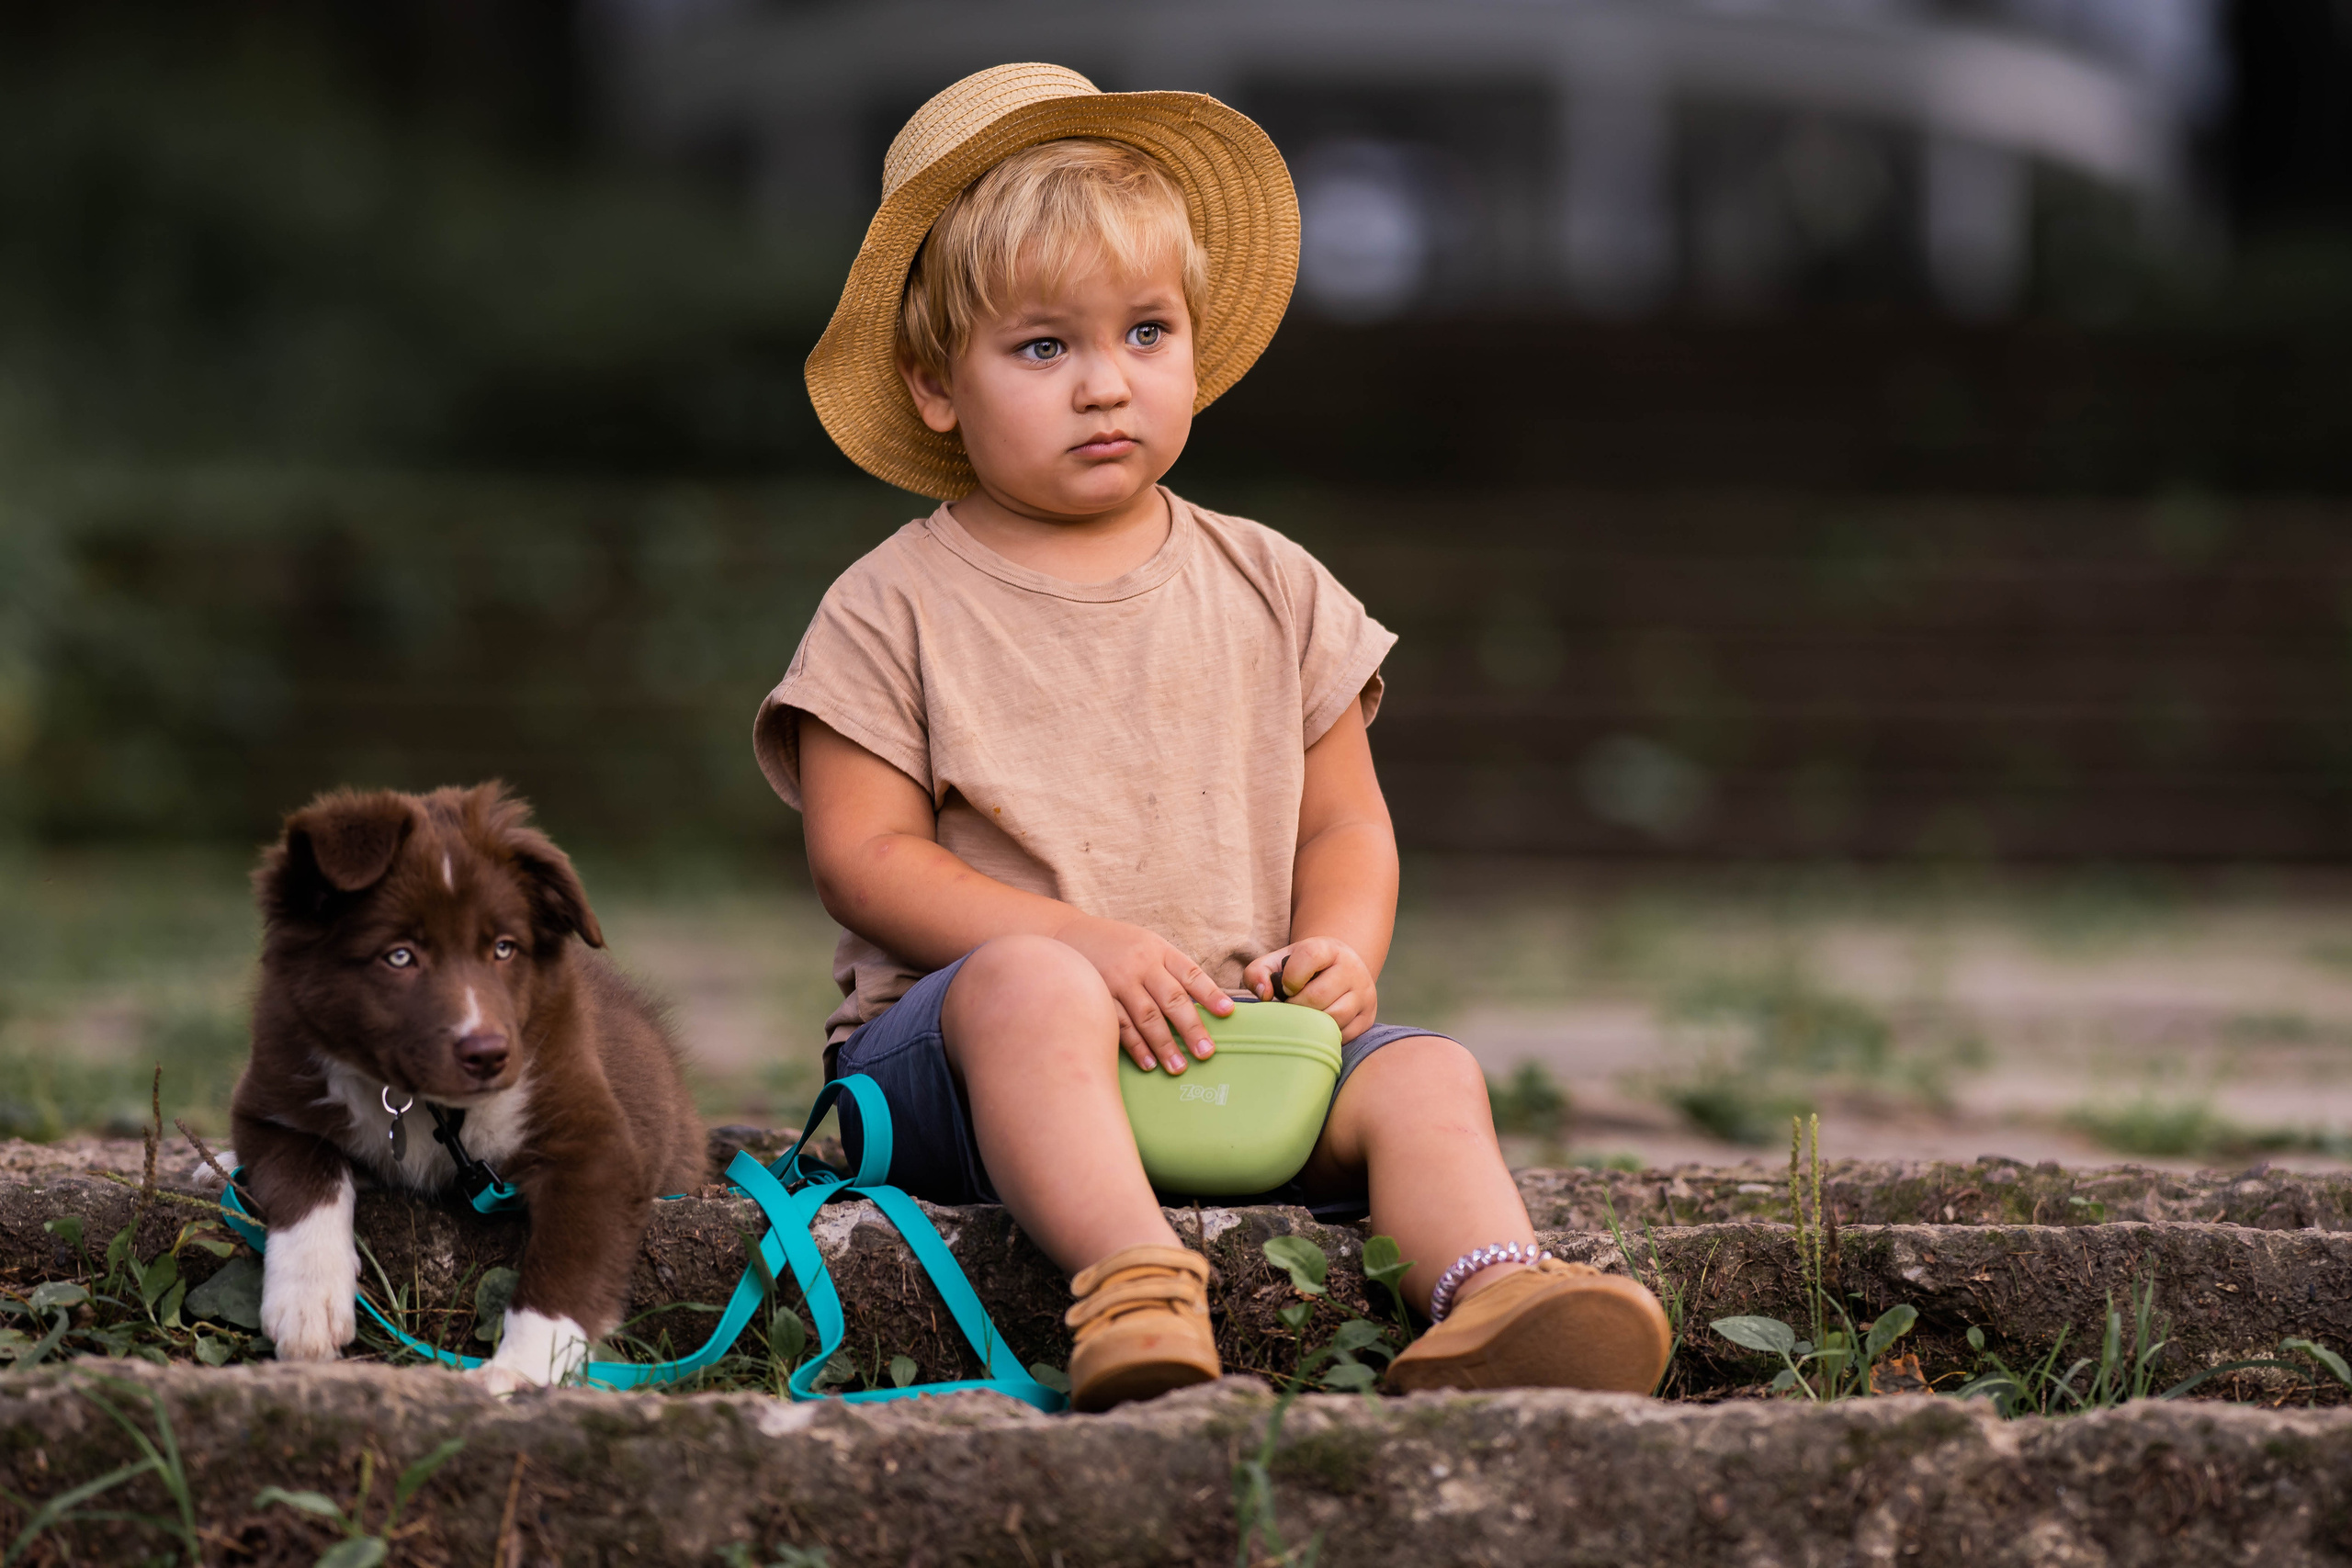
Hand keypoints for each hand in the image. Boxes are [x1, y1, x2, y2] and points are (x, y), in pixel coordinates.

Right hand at [1055, 915, 1234, 1073]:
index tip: (1227, 1013)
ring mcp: (1117, 981)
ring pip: (1146, 1017)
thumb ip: (1171, 970)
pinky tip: (1148, 1063)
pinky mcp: (1098, 996)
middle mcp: (1140, 964)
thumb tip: (1203, 1004)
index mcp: (1158, 950)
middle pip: (1171, 999)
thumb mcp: (1148, 945)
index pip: (1190, 973)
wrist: (1069, 934)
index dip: (1210, 994)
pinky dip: (1135, 1047)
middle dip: (1191, 1028)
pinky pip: (1120, 1026)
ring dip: (1164, 1045)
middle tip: (1206, 1052)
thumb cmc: (1118, 945)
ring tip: (1179, 1067)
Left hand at [1245, 938, 1376, 1042]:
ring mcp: (1363, 993)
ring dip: (1310, 1023)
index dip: (1291, 977)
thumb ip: (1258, 972)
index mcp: (1328, 948)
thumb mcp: (1279, 961)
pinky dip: (1325, 1035)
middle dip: (1296, 1006)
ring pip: (1333, 1018)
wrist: (1339, 971)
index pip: (1309, 957)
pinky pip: (1344, 1034)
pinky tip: (1317, 1026)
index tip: (1285, 987)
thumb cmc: (1301, 969)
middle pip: (1318, 995)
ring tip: (1303, 1016)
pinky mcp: (1367, 1017)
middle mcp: (1351, 968)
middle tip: (1291, 1007)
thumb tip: (1263, 994)